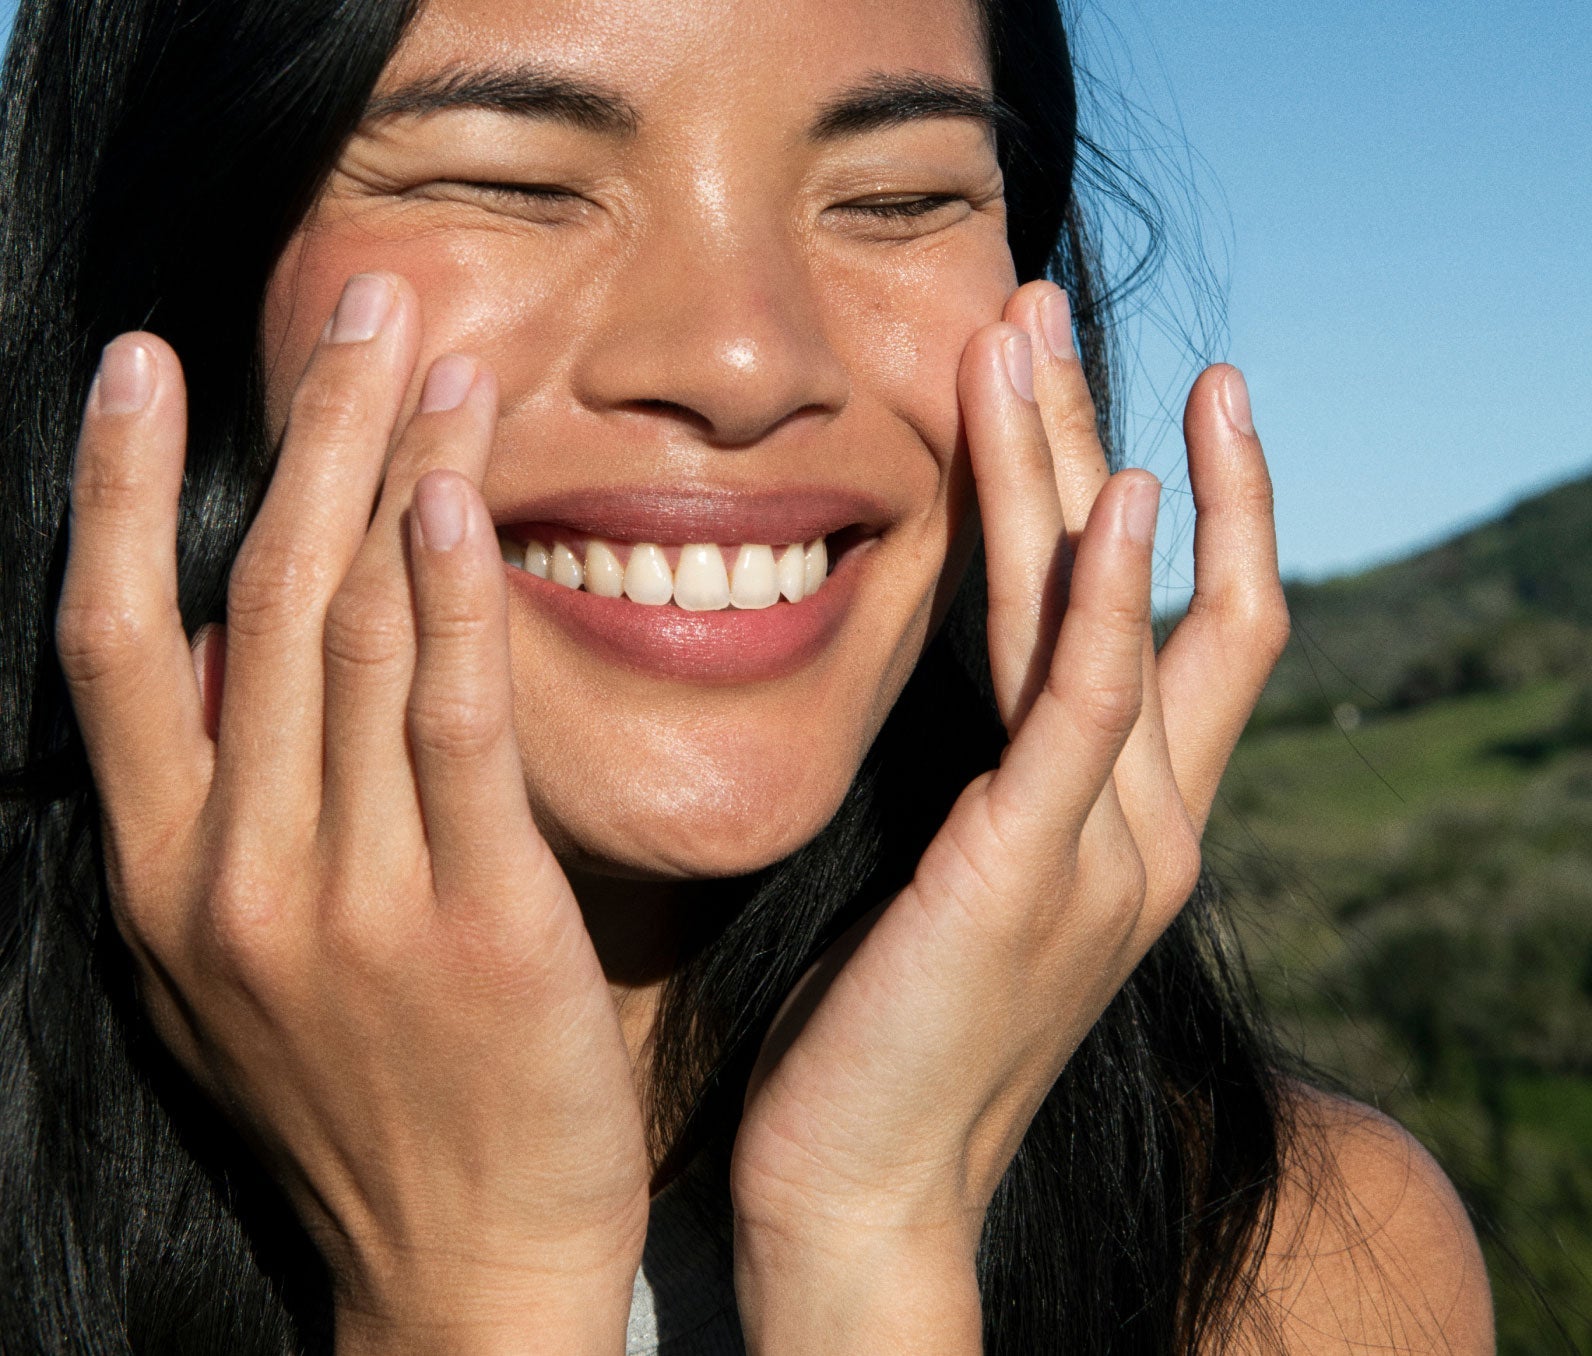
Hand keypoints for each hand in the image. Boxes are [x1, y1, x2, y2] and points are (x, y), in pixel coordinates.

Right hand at [56, 275, 648, 1353]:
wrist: (460, 1264)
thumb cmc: (367, 1107)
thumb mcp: (244, 975)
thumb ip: (230, 829)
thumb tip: (232, 676)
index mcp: (164, 881)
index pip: (119, 646)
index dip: (122, 493)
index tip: (148, 366)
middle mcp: (233, 873)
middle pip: (249, 601)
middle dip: (302, 434)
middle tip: (349, 302)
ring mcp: (348, 897)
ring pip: (350, 638)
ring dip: (392, 477)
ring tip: (430, 355)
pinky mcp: (474, 919)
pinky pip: (453, 729)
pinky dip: (451, 603)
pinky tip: (464, 498)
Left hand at [729, 280, 1288, 1351]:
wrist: (862, 1200)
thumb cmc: (882, 1042)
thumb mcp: (949, 881)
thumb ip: (978, 784)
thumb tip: (941, 677)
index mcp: (1118, 829)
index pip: (1180, 633)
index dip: (1172, 507)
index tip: (1114, 393)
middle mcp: (1143, 827)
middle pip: (1163, 590)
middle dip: (1109, 436)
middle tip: (1044, 303)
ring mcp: (1107, 850)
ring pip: (1118, 615)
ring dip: (1082, 464)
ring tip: (1029, 331)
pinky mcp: (1035, 871)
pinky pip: (1093, 707)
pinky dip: (1118, 598)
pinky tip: (1123, 494)